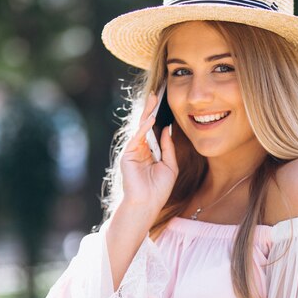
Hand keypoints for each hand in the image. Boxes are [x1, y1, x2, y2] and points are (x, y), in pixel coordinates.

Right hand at [119, 92, 178, 222]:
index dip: (158, 116)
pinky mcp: (127, 155)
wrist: (147, 205)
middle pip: (145, 124)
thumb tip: (167, 128)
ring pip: (140, 128)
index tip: (165, 101)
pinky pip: (136, 138)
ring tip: (153, 99)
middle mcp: (140, 149)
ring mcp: (132, 151)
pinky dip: (143, 128)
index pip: (154, 129)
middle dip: (151, 108)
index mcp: (150, 151)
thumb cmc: (158, 189)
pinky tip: (150, 119)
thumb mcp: (170, 165)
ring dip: (147, 113)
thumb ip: (168, 147)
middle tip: (157, 92)